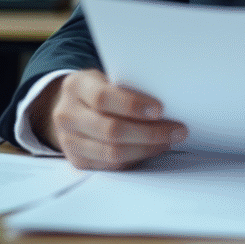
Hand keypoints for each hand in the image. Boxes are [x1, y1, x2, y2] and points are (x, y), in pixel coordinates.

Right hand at [30, 69, 187, 169]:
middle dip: (149, 133)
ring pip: (112, 153)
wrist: (69, 108)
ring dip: (147, 149)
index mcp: (76, 86)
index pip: (103, 98)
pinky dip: (136, 159)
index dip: (132, 105)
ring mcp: (69, 140)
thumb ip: (126, 87)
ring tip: (169, 141)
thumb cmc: (97, 89)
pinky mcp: (77, 160)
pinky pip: (111, 165)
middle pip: (110, 130)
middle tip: (177, 130)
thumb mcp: (106, 78)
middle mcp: (67, 115)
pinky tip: (153, 149)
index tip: (160, 109)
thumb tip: (165, 104)